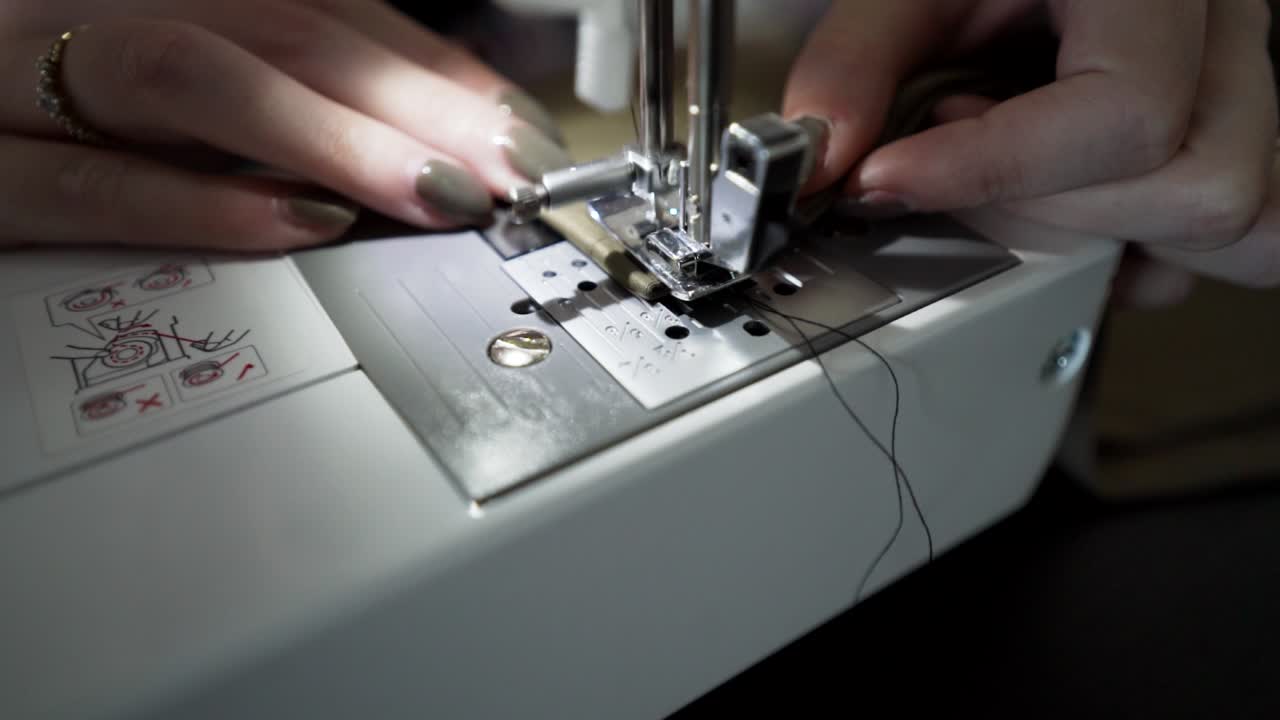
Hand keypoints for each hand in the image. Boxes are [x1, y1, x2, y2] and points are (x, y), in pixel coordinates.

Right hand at [0, 0, 570, 250]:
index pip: (316, 5)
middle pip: (278, 31)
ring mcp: (20, 82)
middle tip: (504, 168)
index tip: (510, 127)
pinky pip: (91, 185)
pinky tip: (300, 224)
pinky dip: (202, 201)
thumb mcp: (160, 78)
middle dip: (411, 102)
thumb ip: (269, 91)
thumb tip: (415, 133)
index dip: (427, 66)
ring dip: (332, 135)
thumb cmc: (38, 108)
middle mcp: (89, 10)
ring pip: (189, 79)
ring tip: (433, 190)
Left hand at [784, 0, 1278, 307]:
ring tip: (1015, 188)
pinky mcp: (1229, 134)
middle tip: (951, 169)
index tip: (887, 180)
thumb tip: (822, 155)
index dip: (995, 170)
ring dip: (1107, 238)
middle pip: (1195, 188)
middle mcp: (1225, 35)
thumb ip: (861, 57)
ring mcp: (1243, 88)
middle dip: (1041, 212)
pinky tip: (1065, 217)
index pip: (1128, 113)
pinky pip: (1239, 237)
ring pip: (1239, 221)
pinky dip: (1144, 254)